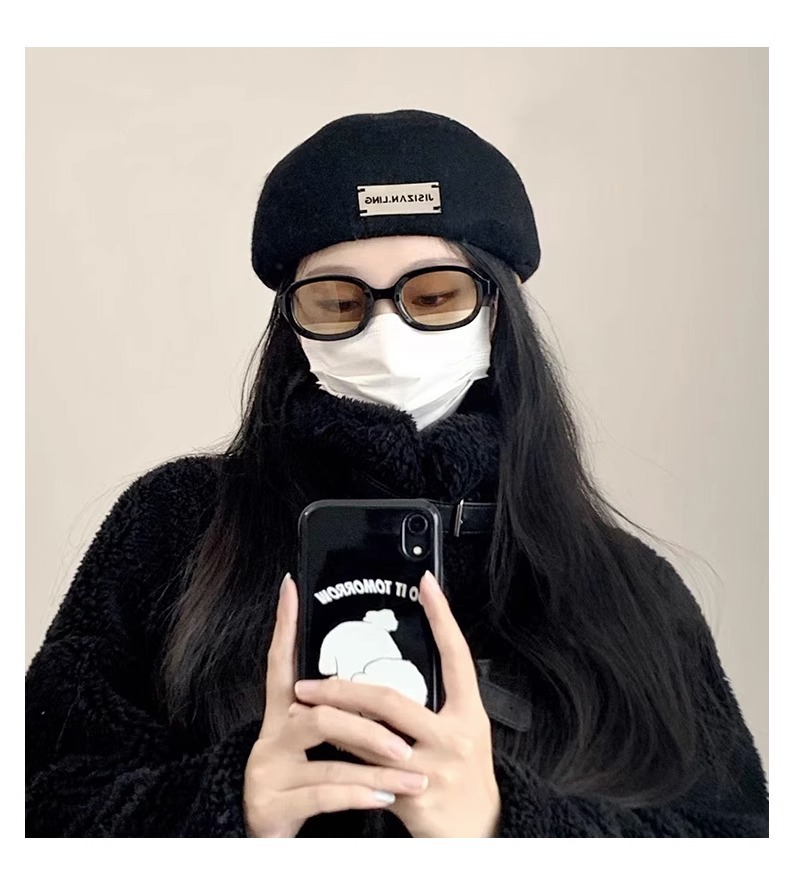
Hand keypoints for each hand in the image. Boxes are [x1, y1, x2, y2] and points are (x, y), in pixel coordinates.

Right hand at [242, 573, 430, 837]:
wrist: (262, 835)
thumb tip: (380, 691)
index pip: (282, 662)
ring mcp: (269, 768)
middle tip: (406, 740)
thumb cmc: (300, 786)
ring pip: (327, 755)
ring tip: (413, 773)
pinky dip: (359, 794)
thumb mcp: (314, 749)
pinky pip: (323, 793)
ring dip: (375, 764)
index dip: (285, 625)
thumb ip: (339, 719)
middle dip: (368, 723)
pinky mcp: (272, 803)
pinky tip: (386, 798)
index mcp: (283, 717)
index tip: (292, 588)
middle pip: (321, 713)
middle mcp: (271, 736)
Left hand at [294, 571, 500, 837]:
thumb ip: (436, 702)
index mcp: (470, 712)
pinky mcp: (414, 800)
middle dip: (343, 688)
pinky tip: (322, 744)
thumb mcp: (464, 731)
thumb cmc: (465, 774)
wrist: (479, 834)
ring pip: (369, 737)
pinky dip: (342, 754)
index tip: (423, 583)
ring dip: (331, 720)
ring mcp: (435, 770)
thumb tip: (394, 665)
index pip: (456, 655)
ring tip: (301, 706)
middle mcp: (456, 737)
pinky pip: (366, 771)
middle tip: (309, 681)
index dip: (442, 617)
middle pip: (390, 699)